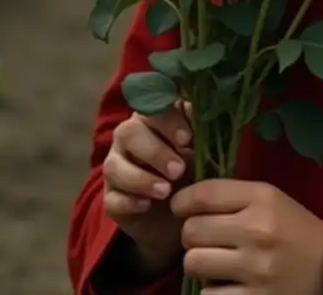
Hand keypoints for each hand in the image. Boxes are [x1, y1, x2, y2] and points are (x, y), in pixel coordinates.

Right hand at [102, 100, 194, 273]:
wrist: (181, 213)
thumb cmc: (193, 169)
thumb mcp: (203, 150)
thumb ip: (203, 134)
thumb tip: (211, 122)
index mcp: (153, 117)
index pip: (154, 108)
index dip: (169, 121)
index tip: (187, 139)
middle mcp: (129, 137)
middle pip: (129, 133)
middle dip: (155, 152)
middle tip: (178, 170)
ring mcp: (116, 167)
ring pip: (115, 166)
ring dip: (141, 179)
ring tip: (166, 191)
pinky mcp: (111, 198)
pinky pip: (111, 198)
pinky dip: (128, 202)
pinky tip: (146, 206)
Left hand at [171, 179, 322, 293]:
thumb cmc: (292, 228)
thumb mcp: (271, 199)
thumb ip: (232, 196)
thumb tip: (184, 200)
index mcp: (263, 198)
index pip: (205, 194)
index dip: (182, 201)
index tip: (180, 207)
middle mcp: (258, 230)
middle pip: (191, 230)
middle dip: (192, 235)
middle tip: (206, 238)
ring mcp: (256, 268)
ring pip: (194, 263)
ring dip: (200, 263)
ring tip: (216, 262)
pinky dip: (212, 291)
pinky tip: (228, 284)